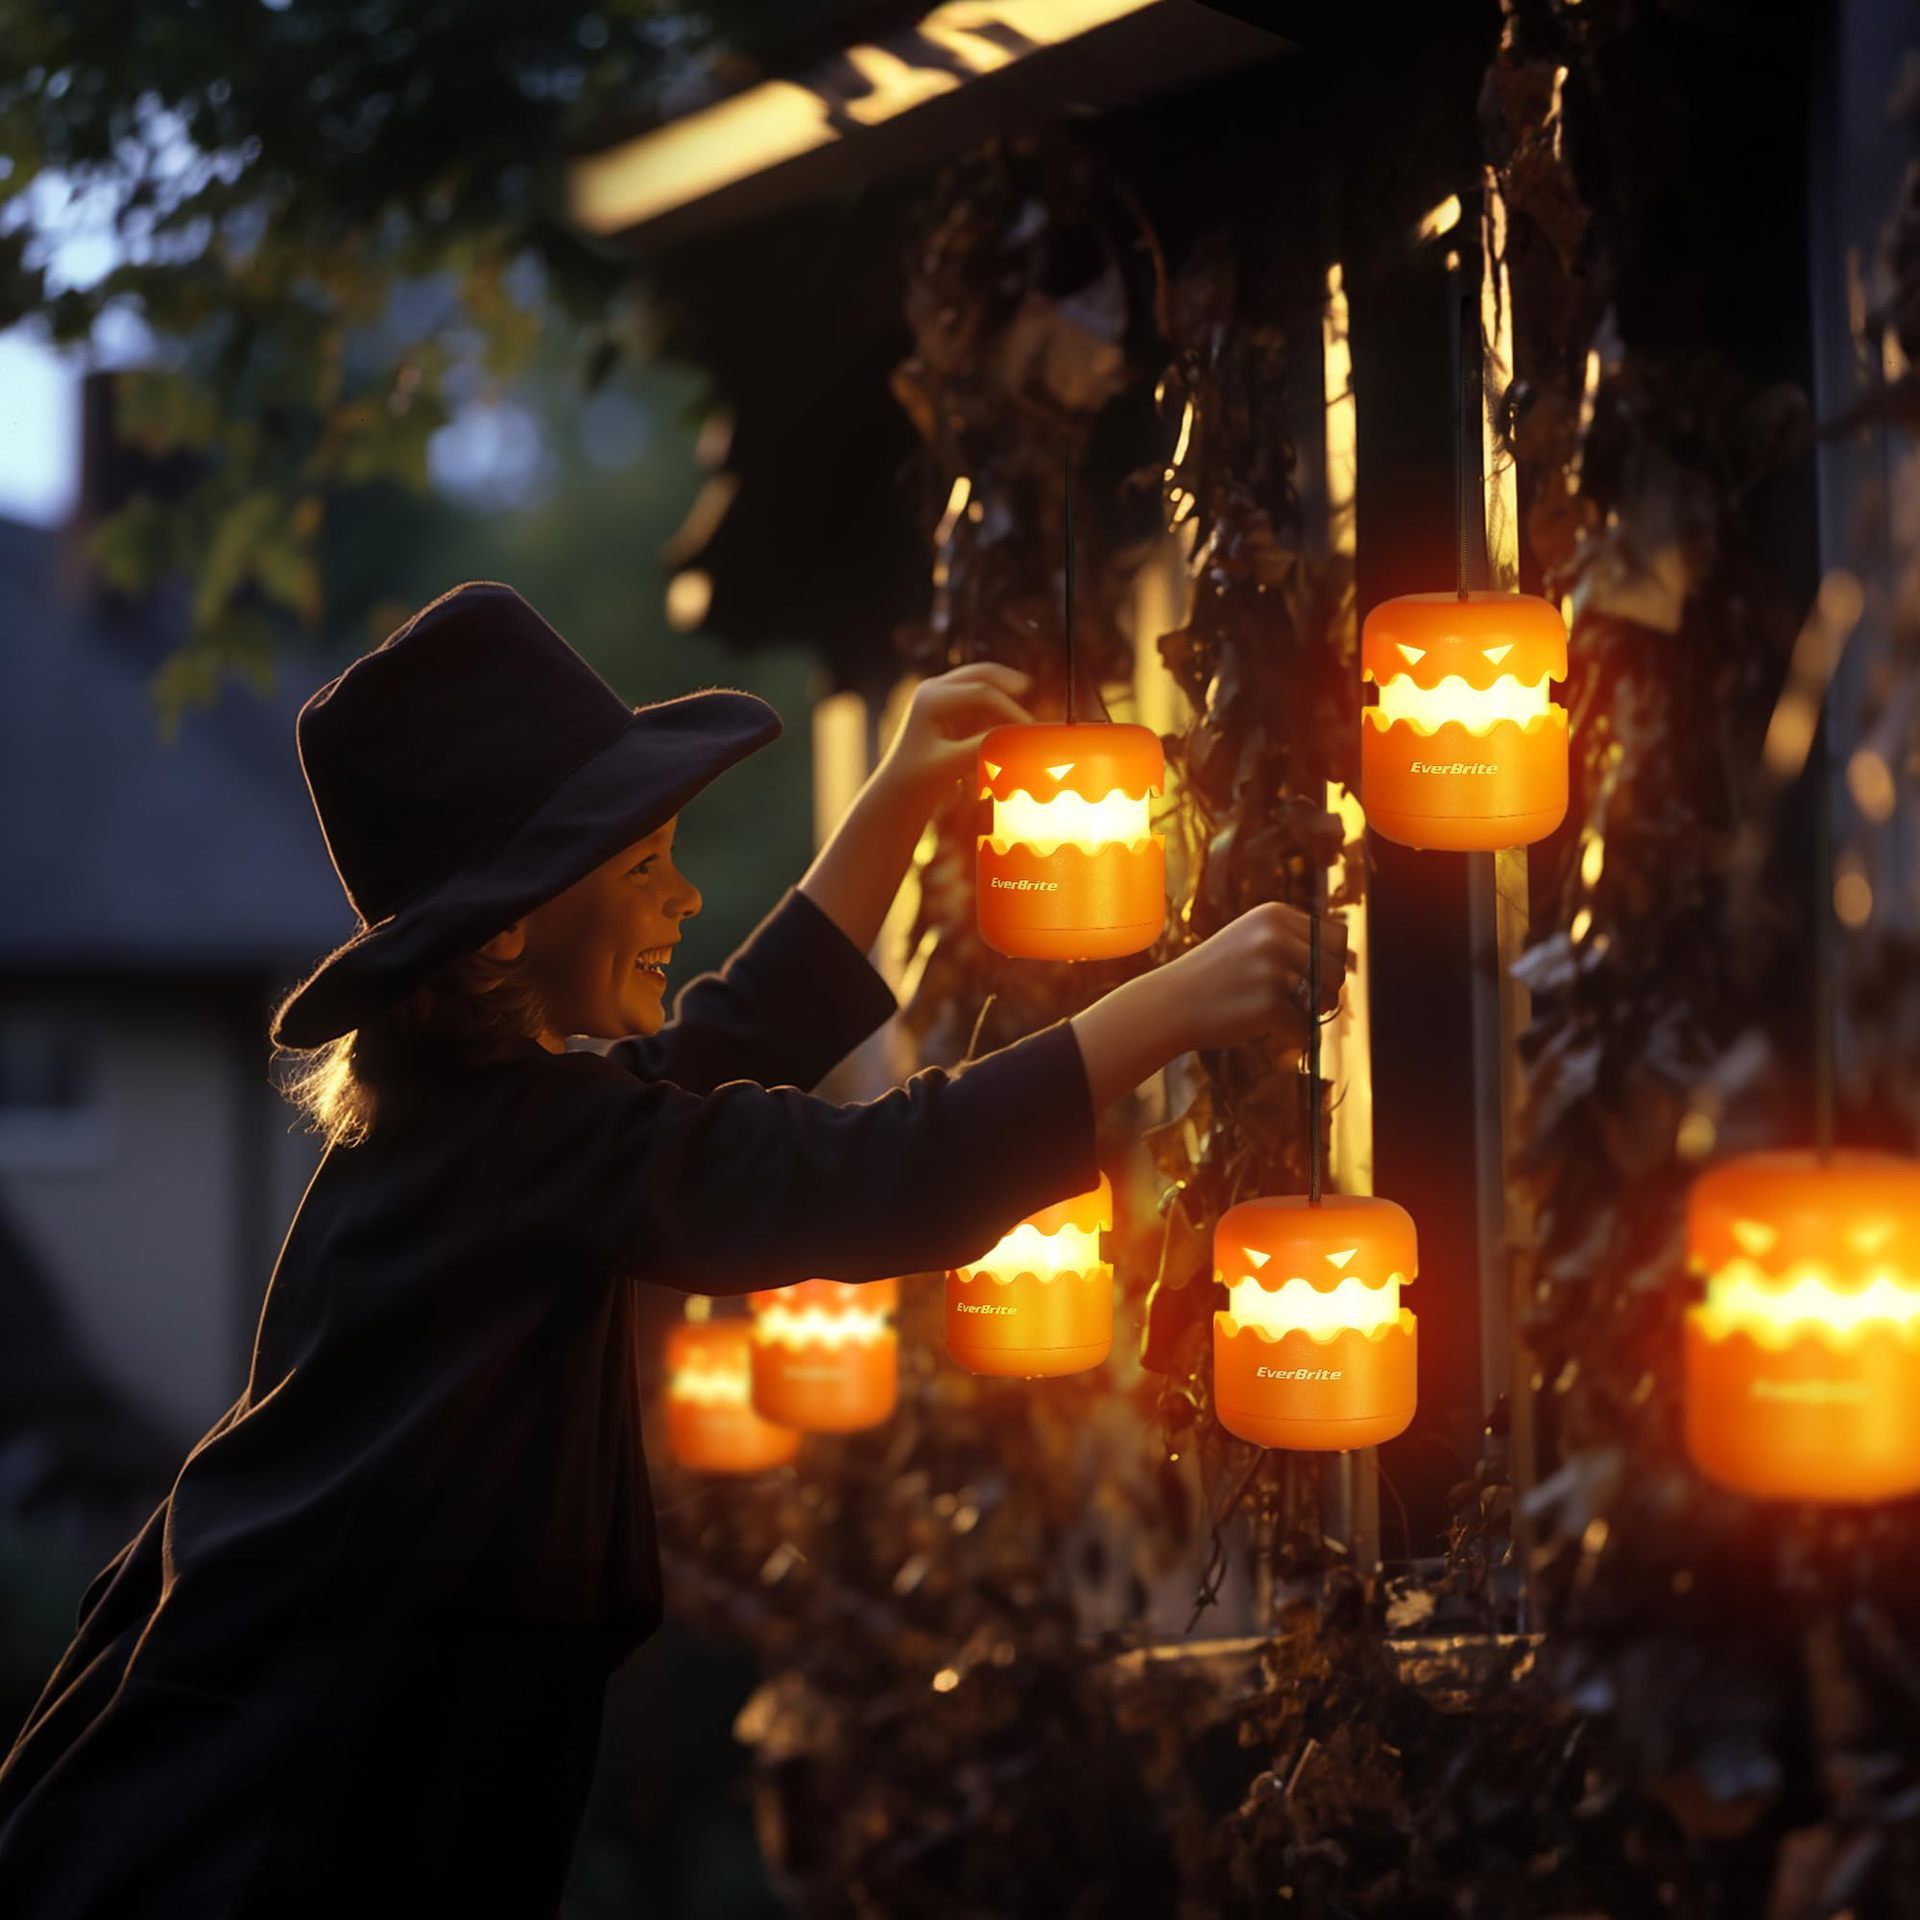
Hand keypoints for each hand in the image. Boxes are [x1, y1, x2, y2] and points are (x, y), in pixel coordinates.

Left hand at [877, 663, 1034, 808]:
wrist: (898, 792)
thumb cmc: (919, 781)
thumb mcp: (951, 765)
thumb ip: (984, 746)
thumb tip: (1019, 736)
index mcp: (930, 698)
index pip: (981, 693)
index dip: (1010, 709)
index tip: (1031, 731)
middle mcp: (934, 689)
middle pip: (982, 674)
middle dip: (1009, 683)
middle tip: (1033, 693)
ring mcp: (941, 696)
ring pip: (983, 683)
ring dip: (1005, 698)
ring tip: (1024, 722)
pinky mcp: (949, 709)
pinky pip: (981, 701)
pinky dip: (997, 711)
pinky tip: (1008, 730)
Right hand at [1069, 903, 1348, 1110]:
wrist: (1168, 1004)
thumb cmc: (1214, 977)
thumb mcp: (1251, 940)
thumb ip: (1293, 942)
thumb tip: (1349, 963)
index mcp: (1275, 914)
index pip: (1335, 936)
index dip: (1329, 961)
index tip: (1306, 977)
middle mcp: (1277, 935)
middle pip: (1338, 968)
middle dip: (1325, 990)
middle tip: (1296, 1002)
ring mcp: (1273, 969)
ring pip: (1328, 998)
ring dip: (1311, 1013)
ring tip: (1278, 1013)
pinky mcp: (1270, 1004)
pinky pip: (1306, 1027)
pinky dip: (1291, 1035)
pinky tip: (1262, 1026)